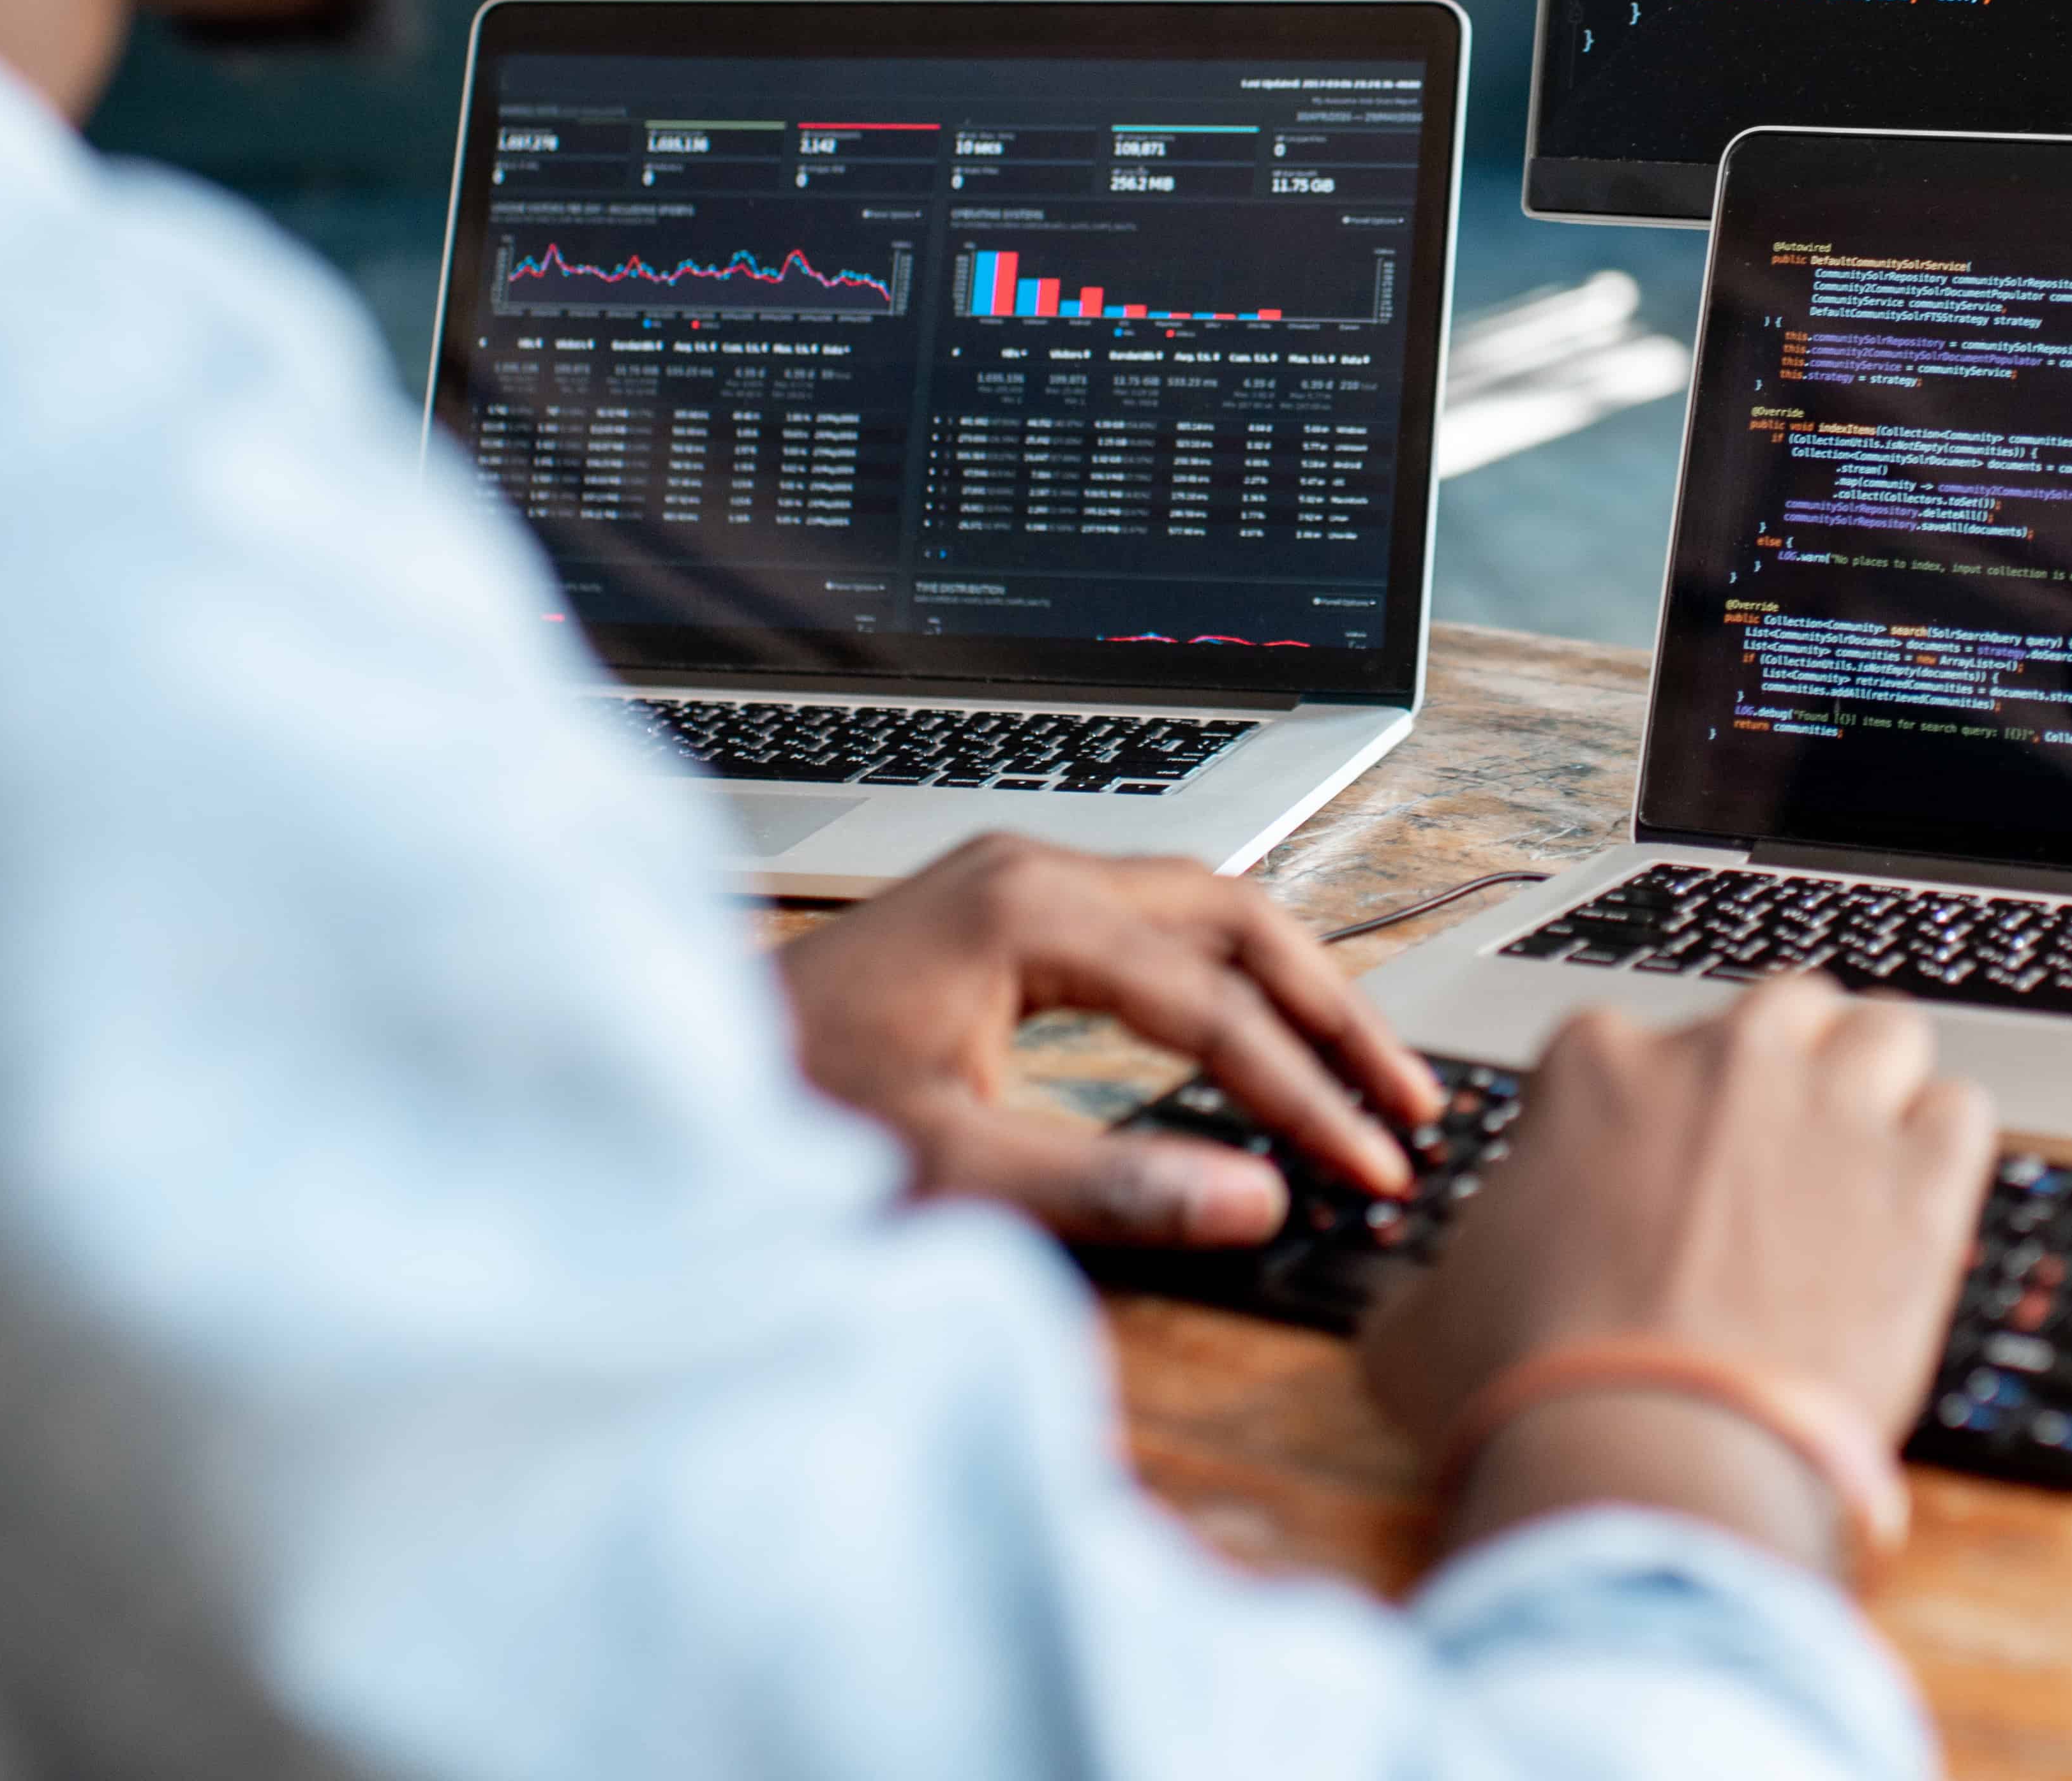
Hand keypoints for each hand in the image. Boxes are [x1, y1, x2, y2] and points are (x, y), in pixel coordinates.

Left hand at [774, 835, 1439, 1246]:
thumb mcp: (947, 1170)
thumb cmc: (782, 1114)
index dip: (1306, 1094)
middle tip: (1407, 1103)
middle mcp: (1030, 871)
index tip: (1373, 1167)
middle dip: (1332, 1013)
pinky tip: (1250, 1036)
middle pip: (1236, 920)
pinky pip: (1150, 928)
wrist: (664, 1076)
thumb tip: (1254, 1201)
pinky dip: (1222, 981)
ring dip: (1287, 988)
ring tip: (1359, 1072)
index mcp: (1029, 912)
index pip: (1215, 1005)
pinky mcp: (995, 916)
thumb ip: (1107, 1187)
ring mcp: (1011, 883)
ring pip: (1201, 912)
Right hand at [1359, 977, 1992, 1559]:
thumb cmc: (1527, 1390)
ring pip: (1885, 1033)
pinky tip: (1916, 1210)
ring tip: (1858, 1167)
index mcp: (1597, 1066)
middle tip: (1769, 1161)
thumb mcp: (1422, 1322)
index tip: (1655, 1180)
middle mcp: (1723, 1059)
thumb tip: (1426, 1300)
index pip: (1638, 1045)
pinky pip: (1962, 1113)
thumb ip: (1434, 1278)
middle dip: (1778, 1071)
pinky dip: (1943, 1153)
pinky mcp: (1922, 1182)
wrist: (1645, 1458)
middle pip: (1780, 1012)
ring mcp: (1831, 1110)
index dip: (1650, 1115)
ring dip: (1874, 1086)